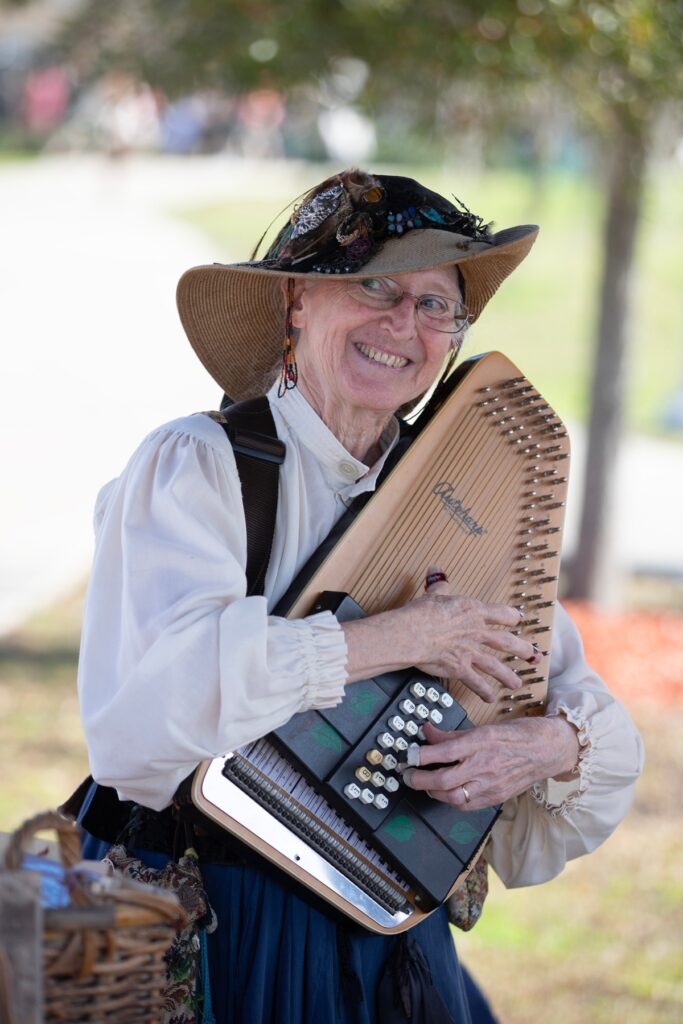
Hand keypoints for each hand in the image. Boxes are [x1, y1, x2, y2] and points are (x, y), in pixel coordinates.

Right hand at [343, 565, 542, 701]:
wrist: (413, 632)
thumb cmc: (422, 613)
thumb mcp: (434, 594)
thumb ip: (439, 585)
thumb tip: (435, 570)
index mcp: (473, 611)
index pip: (500, 614)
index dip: (512, 617)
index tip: (519, 619)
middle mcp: (477, 633)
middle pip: (507, 642)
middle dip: (523, 650)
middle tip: (533, 656)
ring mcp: (471, 652)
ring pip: (496, 666)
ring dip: (508, 676)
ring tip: (517, 684)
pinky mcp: (461, 668)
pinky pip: (477, 682)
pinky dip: (484, 691)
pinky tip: (491, 698)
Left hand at [402, 716, 579, 809]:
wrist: (548, 750)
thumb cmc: (517, 734)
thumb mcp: (483, 727)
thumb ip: (453, 734)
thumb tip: (427, 732)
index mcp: (481, 742)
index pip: (444, 751)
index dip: (421, 755)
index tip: (409, 755)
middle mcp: (485, 765)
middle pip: (444, 780)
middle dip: (420, 780)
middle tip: (407, 775)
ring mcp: (491, 784)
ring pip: (454, 798)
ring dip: (433, 793)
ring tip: (424, 784)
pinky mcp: (497, 797)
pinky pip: (468, 805)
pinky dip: (451, 800)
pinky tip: (445, 792)